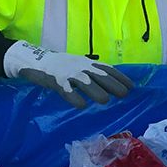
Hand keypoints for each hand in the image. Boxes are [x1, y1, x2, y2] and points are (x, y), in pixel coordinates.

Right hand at [3, 41, 133, 108]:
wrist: (35, 60)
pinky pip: (66, 90)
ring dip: (96, 91)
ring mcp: (68, 74)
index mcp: (87, 63)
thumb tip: (111, 84)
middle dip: (113, 84)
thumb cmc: (60, 66)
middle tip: (124, 95)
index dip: (120, 77)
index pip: (107, 69)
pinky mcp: (56, 81)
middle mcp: (80, 67)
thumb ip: (92, 72)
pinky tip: (81, 106)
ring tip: (105, 101)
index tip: (132, 86)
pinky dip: (74, 98)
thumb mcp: (79, 65)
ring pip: (85, 82)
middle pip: (100, 75)